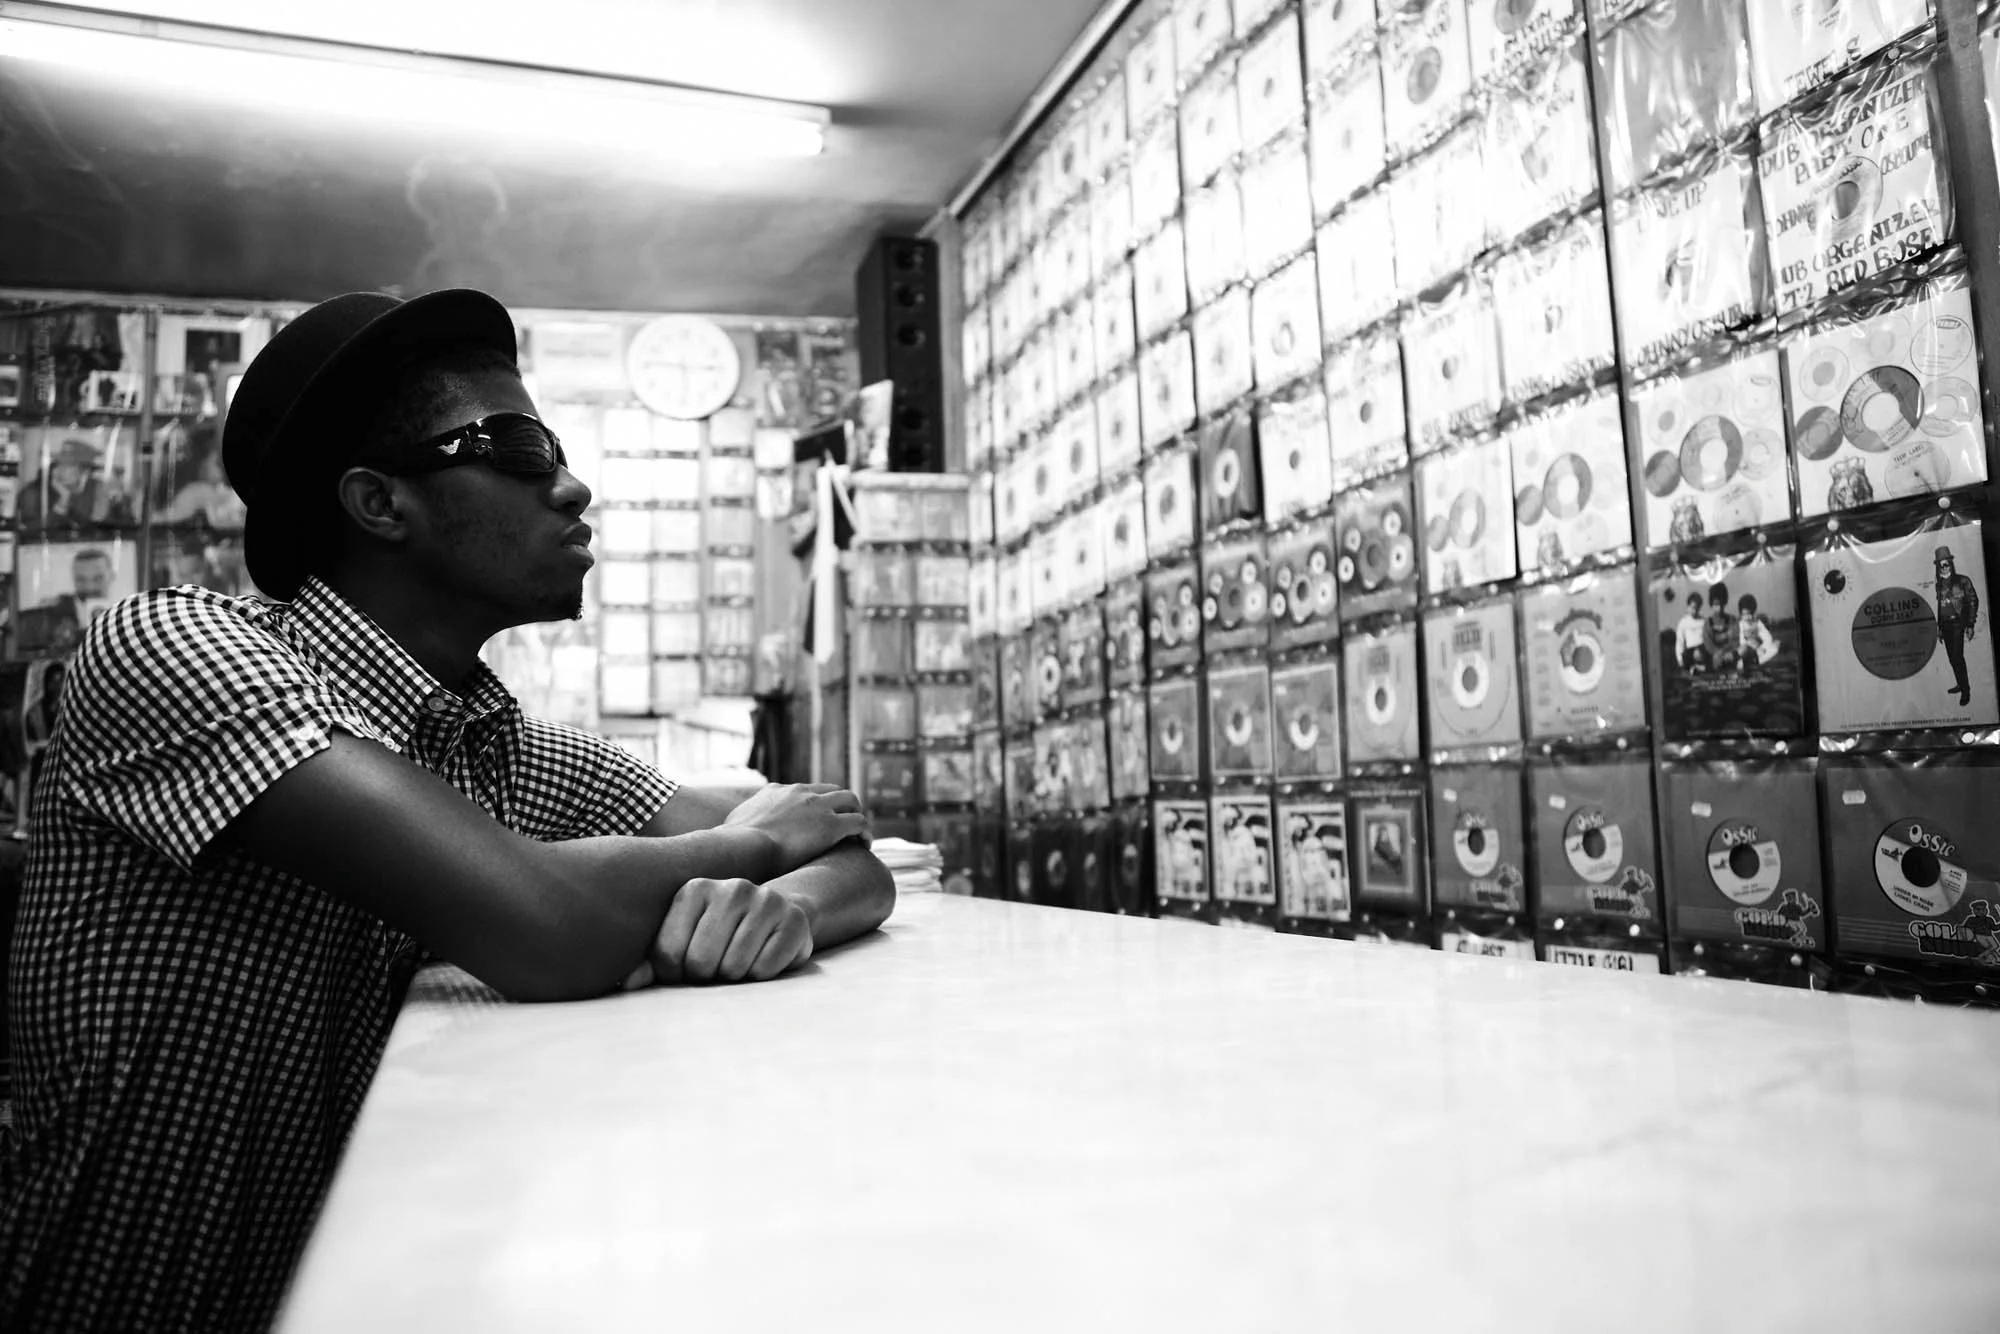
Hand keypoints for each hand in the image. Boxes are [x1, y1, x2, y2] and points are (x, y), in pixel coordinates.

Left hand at [641, 877, 813, 986]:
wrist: (777, 915)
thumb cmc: (719, 936)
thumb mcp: (683, 942)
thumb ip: (652, 962)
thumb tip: (626, 984)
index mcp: (695, 889)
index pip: (669, 954)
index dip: (676, 976)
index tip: (687, 970)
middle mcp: (731, 888)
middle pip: (701, 963)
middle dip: (706, 978)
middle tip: (716, 970)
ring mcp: (766, 901)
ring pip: (734, 968)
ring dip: (734, 979)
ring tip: (738, 964)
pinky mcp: (794, 920)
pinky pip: (765, 970)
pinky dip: (761, 977)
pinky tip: (763, 960)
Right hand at [722, 783, 868, 874]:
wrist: (743, 845)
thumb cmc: (732, 843)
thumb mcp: (732, 824)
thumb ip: (738, 824)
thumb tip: (726, 834)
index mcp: (778, 790)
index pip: (806, 790)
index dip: (817, 803)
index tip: (821, 819)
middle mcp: (801, 792)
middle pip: (833, 790)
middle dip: (843, 805)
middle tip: (847, 824)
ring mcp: (818, 806)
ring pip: (851, 801)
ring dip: (857, 815)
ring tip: (860, 835)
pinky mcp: (832, 825)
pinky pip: (859, 822)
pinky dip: (865, 832)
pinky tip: (865, 846)